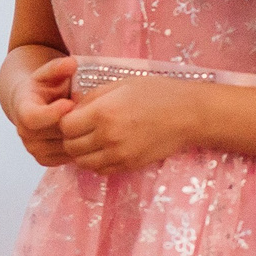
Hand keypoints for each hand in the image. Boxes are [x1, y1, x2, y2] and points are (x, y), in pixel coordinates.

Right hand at [12, 55, 76, 166]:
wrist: (32, 104)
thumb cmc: (43, 87)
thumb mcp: (48, 73)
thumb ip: (58, 67)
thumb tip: (71, 63)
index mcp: (22, 110)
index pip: (33, 118)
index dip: (53, 113)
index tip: (70, 102)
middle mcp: (23, 132)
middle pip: (52, 134)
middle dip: (72, 122)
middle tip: (86, 110)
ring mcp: (33, 148)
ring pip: (62, 148)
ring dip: (77, 136)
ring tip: (86, 121)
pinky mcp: (43, 159)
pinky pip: (65, 158)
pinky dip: (77, 148)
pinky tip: (83, 135)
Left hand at [58, 76, 192, 171]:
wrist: (190, 115)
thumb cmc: (157, 93)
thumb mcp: (120, 85)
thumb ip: (91, 97)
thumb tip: (70, 107)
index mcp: (103, 113)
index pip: (65, 126)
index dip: (65, 120)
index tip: (74, 114)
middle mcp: (108, 137)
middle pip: (70, 146)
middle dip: (70, 137)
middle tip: (81, 128)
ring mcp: (120, 155)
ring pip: (82, 162)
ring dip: (81, 152)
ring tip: (91, 139)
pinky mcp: (131, 165)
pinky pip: (101, 170)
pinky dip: (96, 162)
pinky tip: (104, 149)